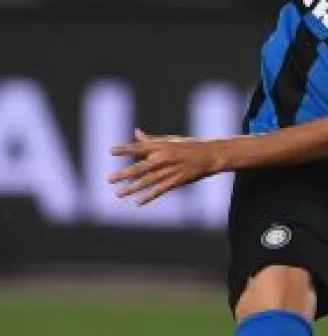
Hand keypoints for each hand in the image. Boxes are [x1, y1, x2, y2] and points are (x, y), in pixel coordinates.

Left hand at [108, 129, 224, 204]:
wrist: (210, 155)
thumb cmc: (189, 146)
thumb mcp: (170, 140)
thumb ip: (151, 140)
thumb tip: (136, 133)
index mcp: (161, 146)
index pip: (139, 147)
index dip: (125, 149)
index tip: (111, 151)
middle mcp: (164, 157)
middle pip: (140, 167)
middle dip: (123, 174)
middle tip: (109, 179)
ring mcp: (171, 170)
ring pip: (148, 181)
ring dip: (132, 188)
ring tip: (118, 194)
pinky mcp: (178, 180)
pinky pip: (160, 190)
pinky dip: (149, 197)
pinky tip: (138, 202)